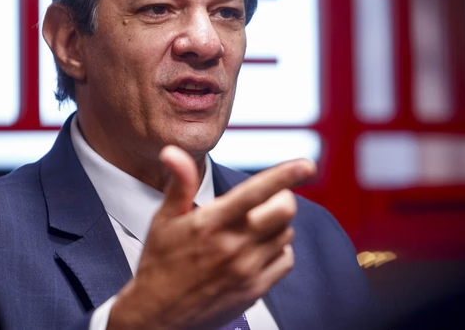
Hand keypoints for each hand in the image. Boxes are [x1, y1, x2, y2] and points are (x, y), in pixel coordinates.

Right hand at [107, 145, 315, 329]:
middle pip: (284, 211)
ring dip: (279, 224)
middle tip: (270, 198)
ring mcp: (246, 269)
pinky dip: (280, 250)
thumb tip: (173, 151)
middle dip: (283, 197)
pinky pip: (286, 261)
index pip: (256, 191)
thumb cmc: (159, 264)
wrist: (157, 316)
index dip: (286, 174)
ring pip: (287, 234)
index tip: (307, 164)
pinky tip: (261, 248)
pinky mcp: (254, 290)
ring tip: (256, 226)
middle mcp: (233, 245)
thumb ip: (180, 183)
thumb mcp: (164, 220)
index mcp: (211, 222)